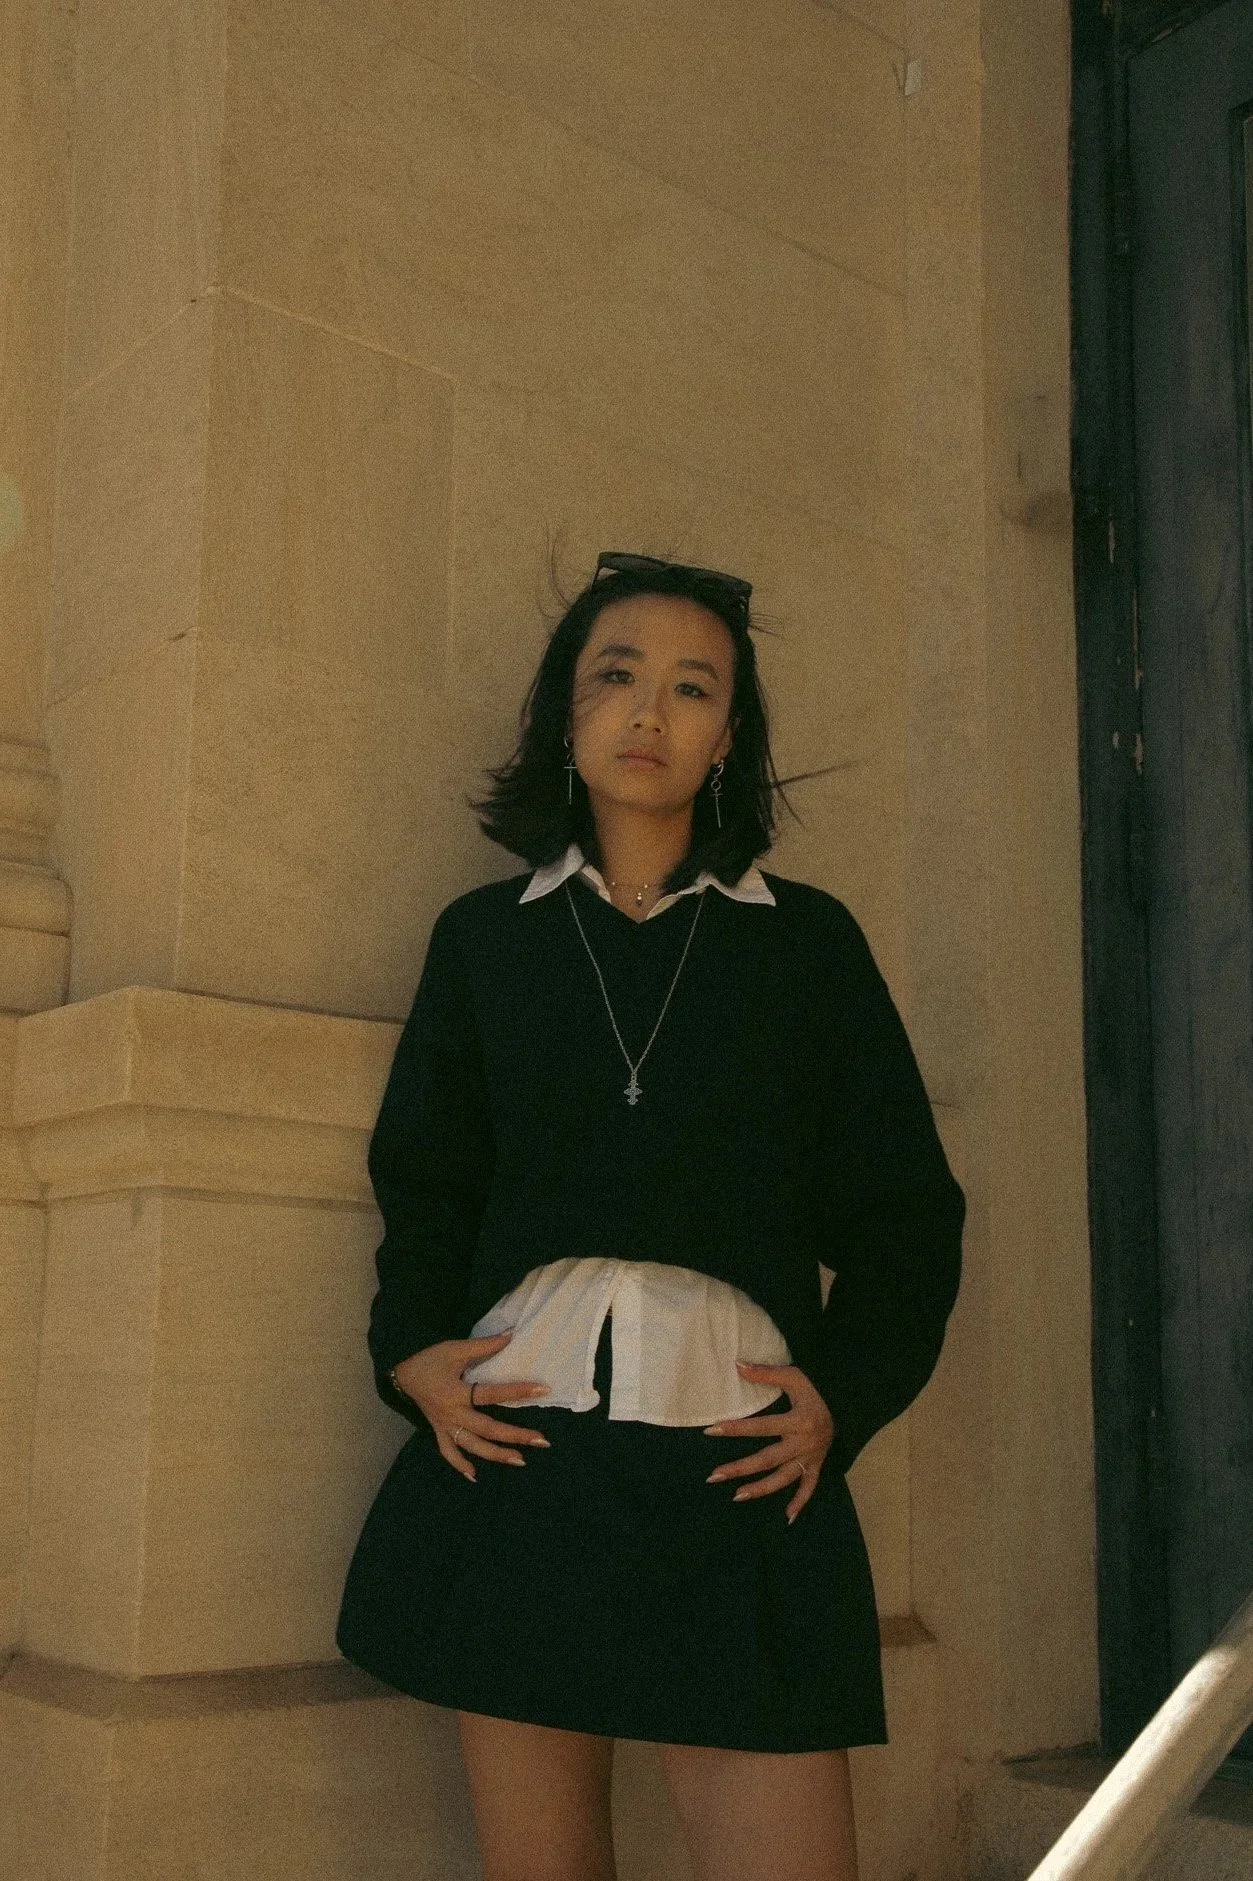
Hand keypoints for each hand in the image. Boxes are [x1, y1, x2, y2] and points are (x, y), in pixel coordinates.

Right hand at [391, 1331, 551, 1482]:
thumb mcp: (455, 1349)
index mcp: (456, 1392)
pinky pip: (449, 1453)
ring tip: (520, 1460)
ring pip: (472, 1446)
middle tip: (541, 1440)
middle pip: (487, 1429)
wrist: (402, 1373)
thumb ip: (484, 1346)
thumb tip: (511, 1336)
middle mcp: (452, 1414)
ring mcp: (444, 1426)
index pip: (492, 1394)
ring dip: (496, 1455)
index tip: (543, 1390)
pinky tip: (475, 1476)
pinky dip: (460, 1466)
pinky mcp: (439, 1432)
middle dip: (515, 1436)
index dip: (518, 1391)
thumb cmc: (430, 1359)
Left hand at [703, 1359, 835, 1524]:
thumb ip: (765, 1373)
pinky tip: (787, 1518)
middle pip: (767, 1459)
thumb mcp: (794, 1376)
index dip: (735, 1429)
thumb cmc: (817, 1387)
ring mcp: (811, 1457)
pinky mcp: (817, 1464)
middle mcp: (803, 1443)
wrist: (847, 1400)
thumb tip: (737, 1365)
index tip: (710, 1431)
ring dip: (760, 1489)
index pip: (760, 1427)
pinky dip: (800, 1503)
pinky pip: (809, 1487)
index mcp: (797, 1421)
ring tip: (736, 1497)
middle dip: (740, 1468)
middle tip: (714, 1476)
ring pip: (784, 1478)